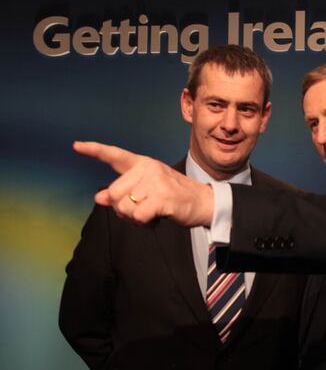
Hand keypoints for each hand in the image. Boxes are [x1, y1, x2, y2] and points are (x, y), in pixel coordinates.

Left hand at [74, 141, 213, 226]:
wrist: (204, 202)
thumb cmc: (174, 197)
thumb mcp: (147, 191)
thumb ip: (123, 192)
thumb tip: (98, 197)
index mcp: (143, 164)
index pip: (115, 155)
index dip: (94, 150)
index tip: (76, 146)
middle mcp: (148, 169)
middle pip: (113, 192)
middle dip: (121, 208)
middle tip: (139, 211)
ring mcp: (156, 182)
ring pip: (123, 206)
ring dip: (133, 217)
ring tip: (149, 214)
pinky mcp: (162, 198)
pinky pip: (137, 215)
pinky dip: (143, 222)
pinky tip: (155, 219)